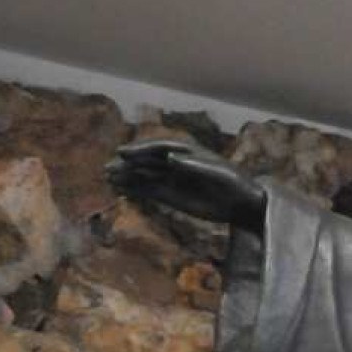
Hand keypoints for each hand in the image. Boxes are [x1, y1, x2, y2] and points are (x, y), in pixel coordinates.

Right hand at [106, 139, 267, 229]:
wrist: (243, 204)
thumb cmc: (235, 184)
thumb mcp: (218, 173)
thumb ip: (195, 165)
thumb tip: (171, 157)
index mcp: (188, 152)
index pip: (159, 147)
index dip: (141, 149)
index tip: (124, 152)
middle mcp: (176, 163)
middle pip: (148, 160)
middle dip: (128, 163)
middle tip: (108, 166)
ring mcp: (173, 179)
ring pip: (145, 175)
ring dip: (127, 175)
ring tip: (108, 177)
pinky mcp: (172, 196)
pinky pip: (149, 190)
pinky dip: (134, 189)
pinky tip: (119, 189)